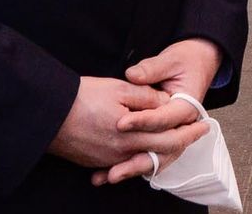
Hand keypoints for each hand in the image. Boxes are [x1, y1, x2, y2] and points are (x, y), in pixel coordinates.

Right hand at [48, 77, 206, 174]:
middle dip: (182, 142)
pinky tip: (142, 152)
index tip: (203, 124)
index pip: (170, 136)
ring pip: (142, 159)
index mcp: (133, 134)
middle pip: (160, 151)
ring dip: (161, 151)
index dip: (189, 130)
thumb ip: (147, 98)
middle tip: (198, 133)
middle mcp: (123, 152)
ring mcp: (108, 159)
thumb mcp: (120, 89)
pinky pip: (121, 163)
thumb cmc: (83, 97)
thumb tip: (166, 104)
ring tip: (174, 142)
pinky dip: (136, 158)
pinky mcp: (95, 161)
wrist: (48, 114)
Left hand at [88, 38, 224, 185]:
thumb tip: (133, 75)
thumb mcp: (171, 59)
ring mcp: (172, 134)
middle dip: (135, 159)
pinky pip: (146, 155)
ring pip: (153, 158)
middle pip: (160, 149)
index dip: (142, 122)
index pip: (163, 120)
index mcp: (186, 108)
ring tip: (108, 176)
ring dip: (131, 169)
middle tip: (113, 168)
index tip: (120, 124)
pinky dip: (129, 165)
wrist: (197, 63)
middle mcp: (181, 126)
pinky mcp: (161, 137)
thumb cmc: (185, 60)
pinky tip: (107, 173)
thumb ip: (152, 68)